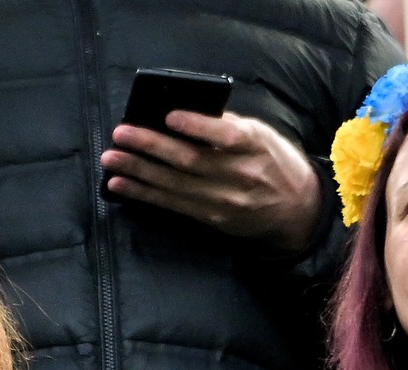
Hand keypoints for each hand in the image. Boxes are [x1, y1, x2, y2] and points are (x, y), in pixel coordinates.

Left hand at [101, 111, 321, 251]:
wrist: (297, 212)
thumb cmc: (274, 162)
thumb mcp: (263, 135)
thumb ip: (227, 124)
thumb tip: (183, 112)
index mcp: (256, 146)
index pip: (227, 135)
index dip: (197, 126)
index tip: (169, 115)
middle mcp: (241, 176)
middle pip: (190, 161)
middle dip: (151, 147)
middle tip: (121, 134)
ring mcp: (225, 201)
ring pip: (174, 186)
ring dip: (138, 172)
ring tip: (111, 160)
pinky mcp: (212, 219)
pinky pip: (172, 205)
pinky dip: (143, 195)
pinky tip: (120, 186)